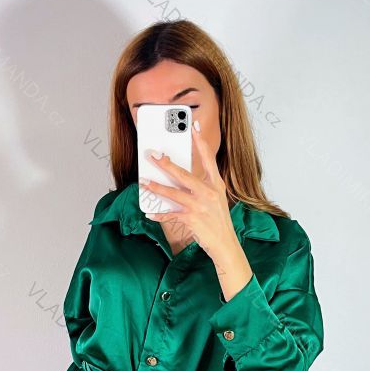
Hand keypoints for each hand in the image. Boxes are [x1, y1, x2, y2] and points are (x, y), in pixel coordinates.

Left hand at [139, 123, 239, 262]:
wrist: (225, 243)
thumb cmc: (218, 220)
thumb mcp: (216, 199)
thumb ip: (202, 187)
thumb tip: (180, 179)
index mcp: (216, 184)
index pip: (208, 158)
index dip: (200, 142)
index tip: (193, 127)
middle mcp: (209, 193)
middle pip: (183, 175)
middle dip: (166, 165)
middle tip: (154, 156)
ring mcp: (200, 206)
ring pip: (173, 193)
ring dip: (156, 188)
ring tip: (144, 182)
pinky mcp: (192, 219)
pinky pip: (170, 215)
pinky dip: (159, 215)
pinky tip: (150, 213)